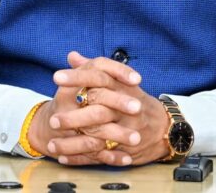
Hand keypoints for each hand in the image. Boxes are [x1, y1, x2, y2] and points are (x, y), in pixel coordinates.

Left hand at [43, 51, 170, 165]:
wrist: (163, 127)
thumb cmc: (135, 100)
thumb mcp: (118, 81)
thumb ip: (94, 68)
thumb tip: (72, 56)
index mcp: (121, 87)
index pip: (98, 78)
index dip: (77, 77)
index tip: (56, 77)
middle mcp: (126, 108)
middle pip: (98, 111)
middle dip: (74, 117)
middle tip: (53, 120)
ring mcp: (128, 130)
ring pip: (99, 136)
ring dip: (74, 143)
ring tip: (53, 144)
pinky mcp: (126, 150)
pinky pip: (102, 156)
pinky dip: (82, 159)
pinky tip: (64, 158)